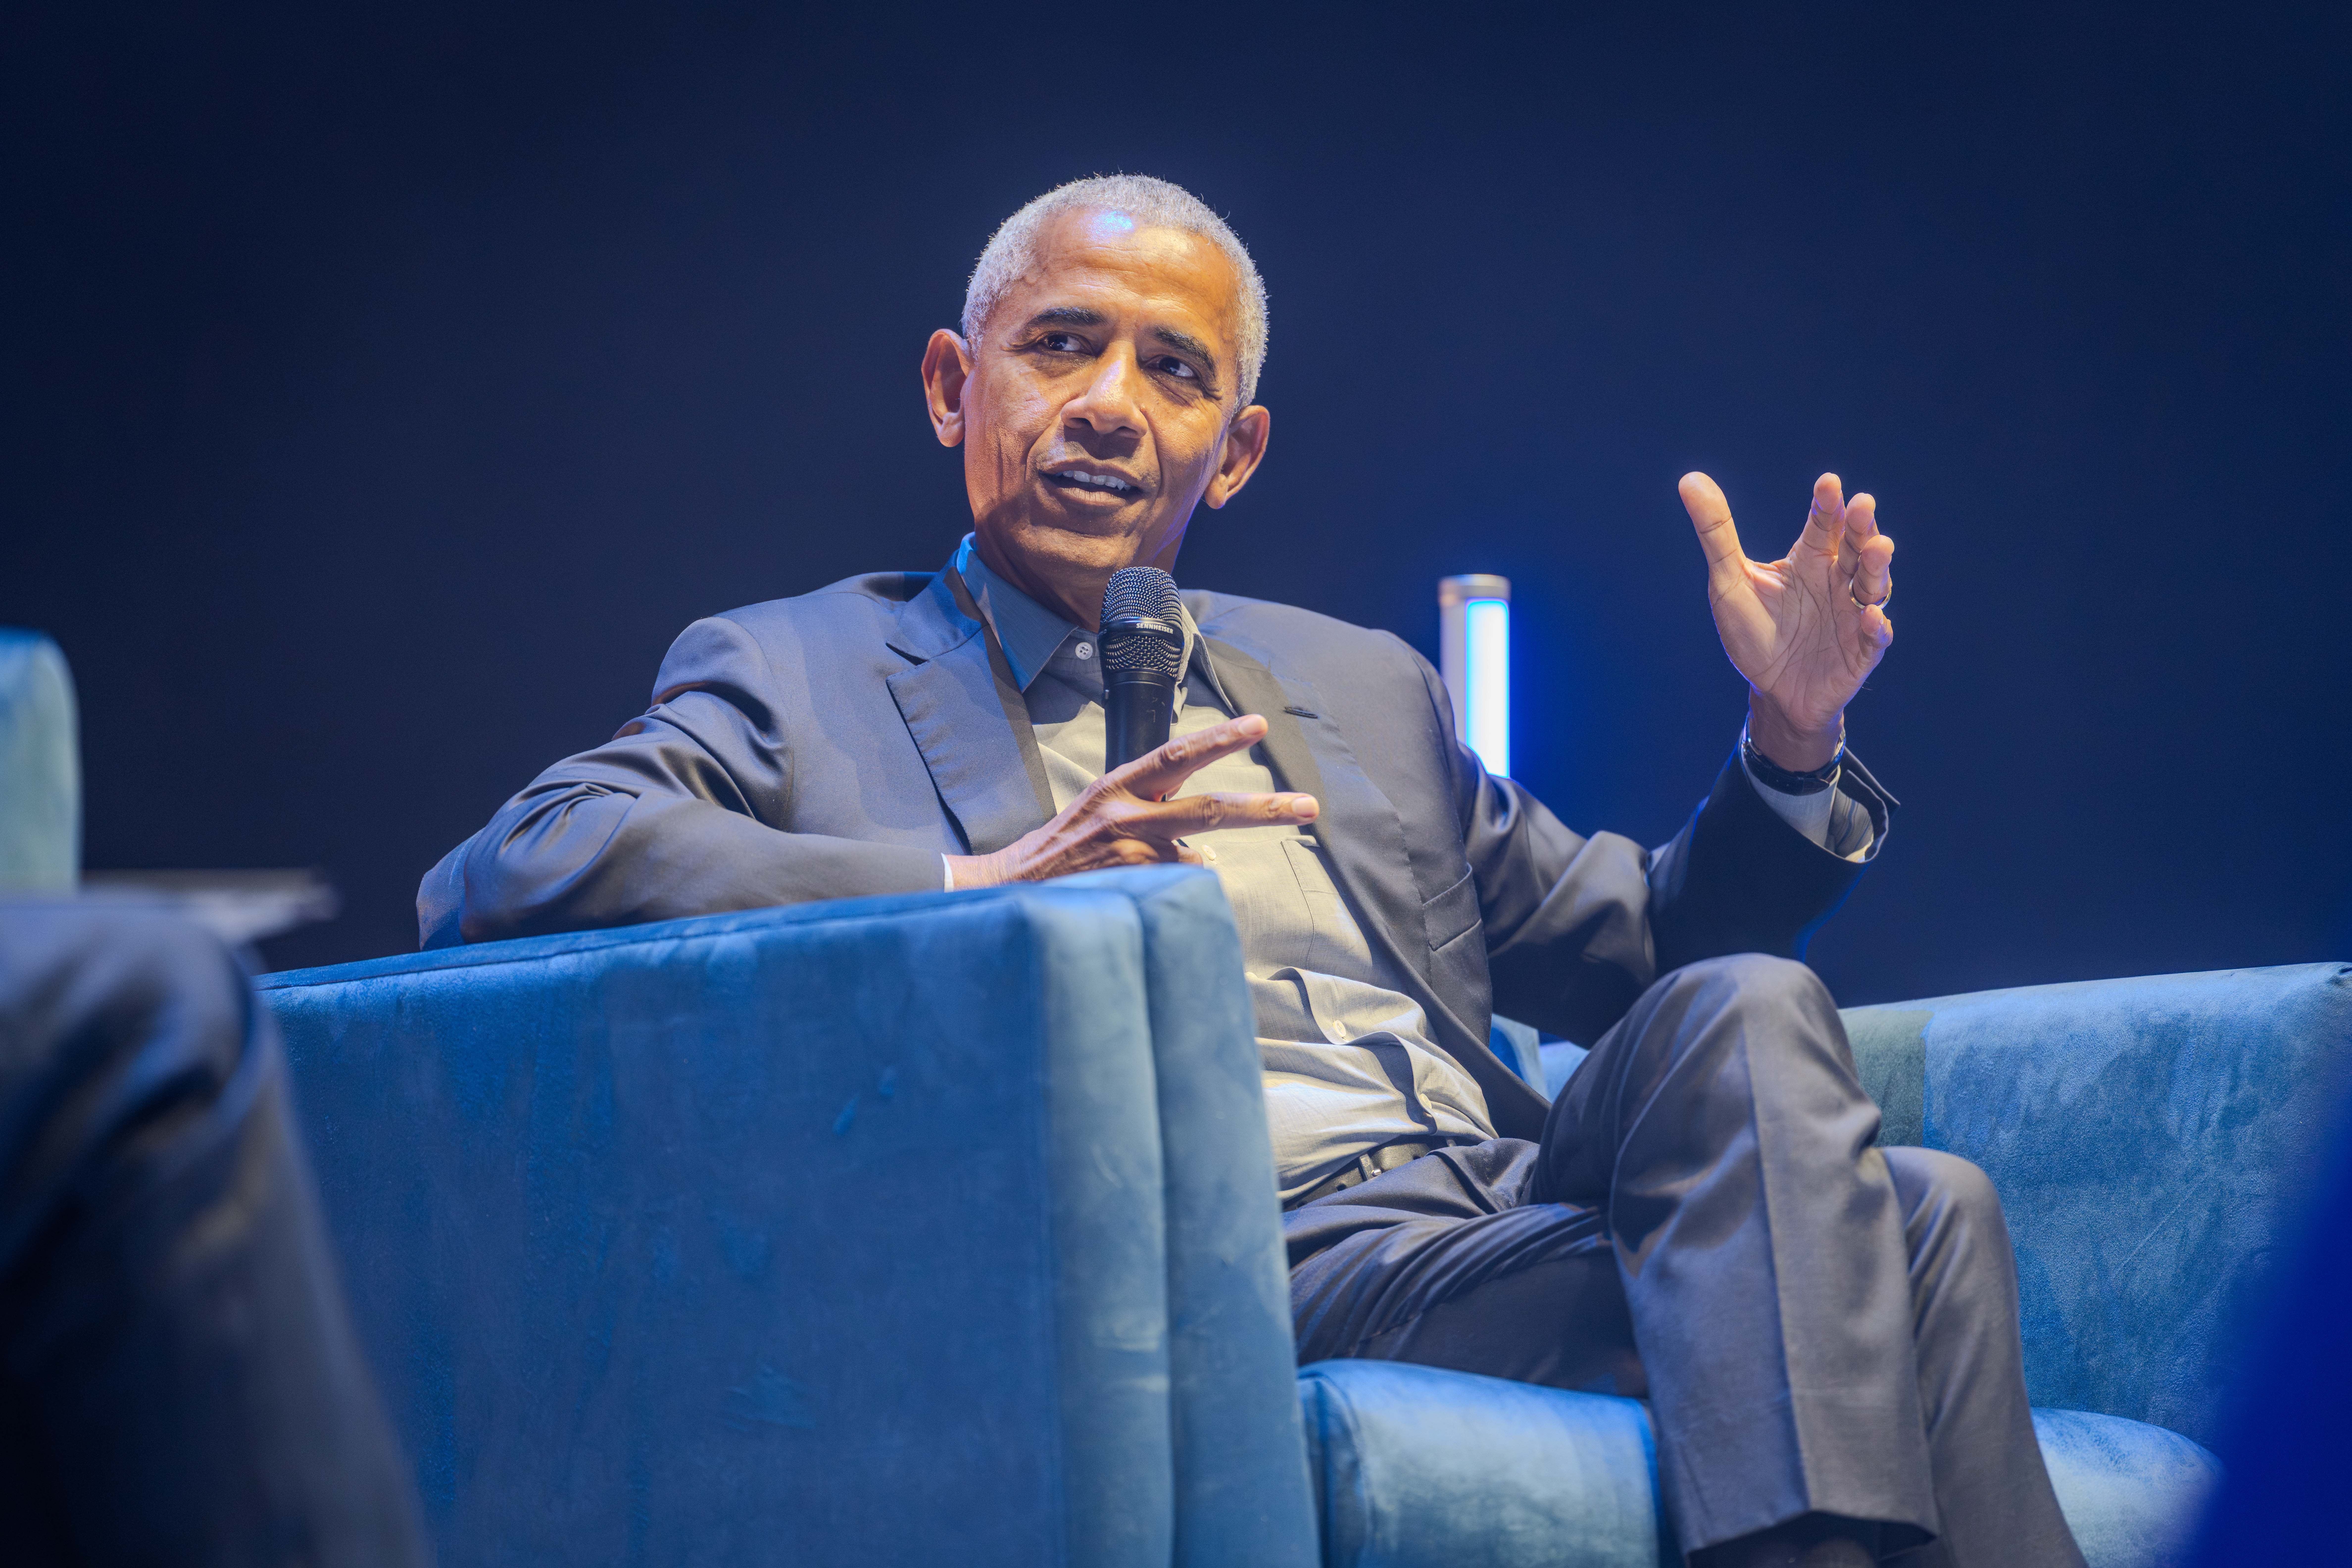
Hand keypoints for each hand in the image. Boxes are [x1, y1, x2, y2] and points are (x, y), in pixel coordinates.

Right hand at [946, 714, 1317, 887]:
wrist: (1006, 888)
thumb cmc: (1059, 850)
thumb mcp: (1100, 812)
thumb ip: (1148, 810)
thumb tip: (1201, 839)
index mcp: (1117, 786)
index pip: (1177, 755)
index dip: (1220, 739)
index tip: (1258, 726)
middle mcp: (1126, 815)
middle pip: (1210, 808)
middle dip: (1265, 808)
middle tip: (1309, 806)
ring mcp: (1129, 855)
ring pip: (1194, 859)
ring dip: (1188, 867)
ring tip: (1144, 872)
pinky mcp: (1128, 888)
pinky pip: (1174, 889)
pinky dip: (1171, 893)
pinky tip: (1140, 894)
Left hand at [1678, 471, 1894, 770]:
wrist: (1771, 691)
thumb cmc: (1752, 632)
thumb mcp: (1729, 581)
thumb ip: (1715, 533)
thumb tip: (1688, 480)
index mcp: (1809, 561)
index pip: (1822, 526)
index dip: (1827, 504)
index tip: (1828, 482)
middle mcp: (1836, 582)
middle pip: (1855, 547)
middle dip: (1862, 527)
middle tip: (1863, 504)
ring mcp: (1852, 615)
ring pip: (1874, 585)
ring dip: (1877, 567)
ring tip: (1878, 547)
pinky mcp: (1862, 651)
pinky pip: (1875, 637)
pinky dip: (1876, 626)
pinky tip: (1870, 616)